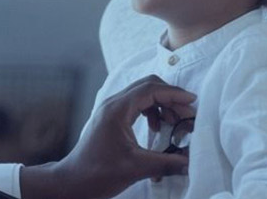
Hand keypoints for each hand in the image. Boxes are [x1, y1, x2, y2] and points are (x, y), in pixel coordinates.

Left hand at [20, 75, 195, 198]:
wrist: (74, 181)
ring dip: (162, 105)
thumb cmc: (98, 173)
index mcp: (117, 109)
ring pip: (142, 95)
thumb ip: (166, 163)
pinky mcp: (111, 118)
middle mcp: (113, 104)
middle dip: (170, 98)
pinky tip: (156, 130)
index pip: (151, 89)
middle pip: (148, 86)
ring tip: (174, 124)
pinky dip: (151, 112)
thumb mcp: (136, 168)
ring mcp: (111, 109)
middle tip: (187, 115)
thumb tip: (191, 162)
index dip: (174, 93)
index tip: (192, 102)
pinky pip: (136, 105)